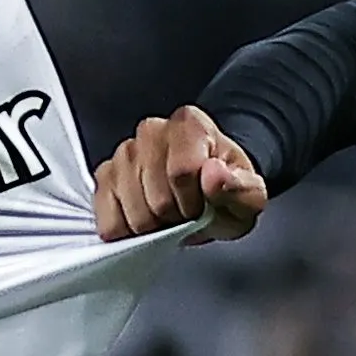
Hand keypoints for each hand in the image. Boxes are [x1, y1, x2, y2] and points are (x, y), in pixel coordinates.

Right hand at [94, 107, 267, 243]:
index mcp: (190, 125)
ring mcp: (125, 152)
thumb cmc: (225, 189)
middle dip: (174, 216)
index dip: (194, 202)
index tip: (202, 206)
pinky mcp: (105, 176)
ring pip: (131, 210)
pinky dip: (128, 230)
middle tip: (186, 212)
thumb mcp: (250, 196)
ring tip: (168, 213)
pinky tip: (145, 220)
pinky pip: (108, 217)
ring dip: (153, 224)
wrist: (208, 189)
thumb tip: (212, 176)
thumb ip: (240, 189)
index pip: (182, 172)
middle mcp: (153, 131)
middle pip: (155, 197)